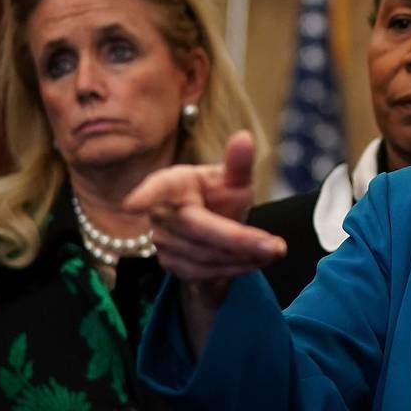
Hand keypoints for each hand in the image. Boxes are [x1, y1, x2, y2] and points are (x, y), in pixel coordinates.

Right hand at [125, 131, 286, 282]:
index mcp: (173, 183)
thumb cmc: (219, 196)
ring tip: (275, 250)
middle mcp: (162, 214)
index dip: (146, 195)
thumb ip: (238, 163)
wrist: (213, 229)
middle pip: (199, 229)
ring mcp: (164, 242)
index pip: (158, 188)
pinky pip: (206, 273)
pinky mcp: (172, 266)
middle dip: (240, 240)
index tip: (133, 205)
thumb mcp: (233, 179)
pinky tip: (259, 260)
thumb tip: (245, 137)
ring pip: (206, 256)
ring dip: (243, 257)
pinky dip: (236, 269)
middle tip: (277, 247)